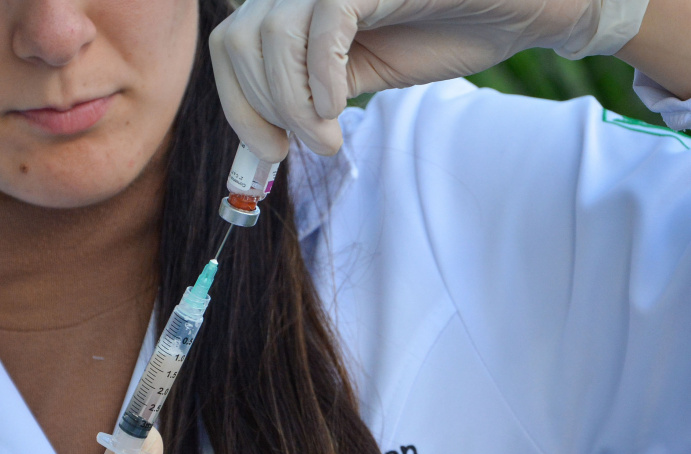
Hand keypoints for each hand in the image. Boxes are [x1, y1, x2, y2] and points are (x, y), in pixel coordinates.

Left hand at [209, 0, 647, 159]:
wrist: (512, 10)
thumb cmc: (436, 36)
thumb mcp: (354, 77)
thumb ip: (307, 97)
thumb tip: (264, 141)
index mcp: (293, 5)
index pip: (228, 46)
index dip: (235, 103)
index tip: (269, 152)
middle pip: (236, 42)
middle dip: (260, 108)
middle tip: (305, 146)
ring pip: (272, 36)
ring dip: (291, 103)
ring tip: (329, 138)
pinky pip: (324, 25)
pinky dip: (322, 77)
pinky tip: (341, 107)